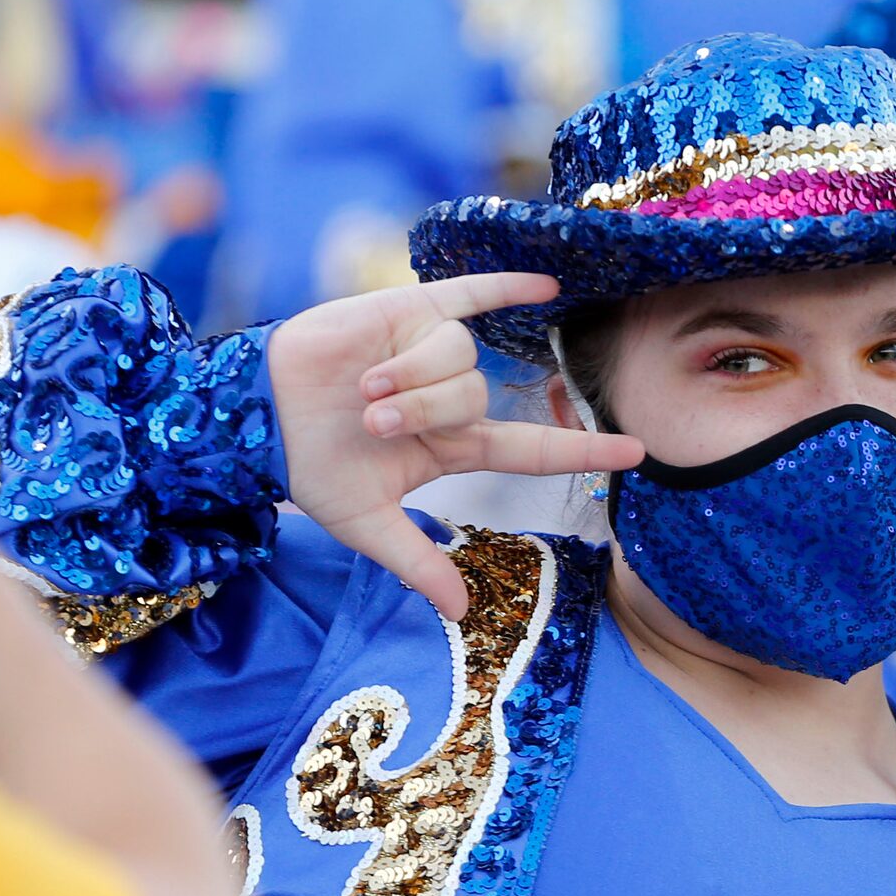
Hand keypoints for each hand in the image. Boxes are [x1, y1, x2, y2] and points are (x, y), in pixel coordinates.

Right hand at [270, 270, 640, 616]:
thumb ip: (416, 563)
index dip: (584, 450)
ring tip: (363, 388)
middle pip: (475, 398)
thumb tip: (462, 614)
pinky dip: (504, 285)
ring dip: (409, 376)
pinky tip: (548, 280)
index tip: (638, 452)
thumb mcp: (367, 525)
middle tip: (373, 422)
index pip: (533, 449)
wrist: (257, 415)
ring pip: (458, 356)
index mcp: (453, 448)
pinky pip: (466, 293)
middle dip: (423, 411)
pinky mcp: (407, 310)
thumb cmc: (311, 466)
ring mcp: (433, 352)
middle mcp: (453, 398)